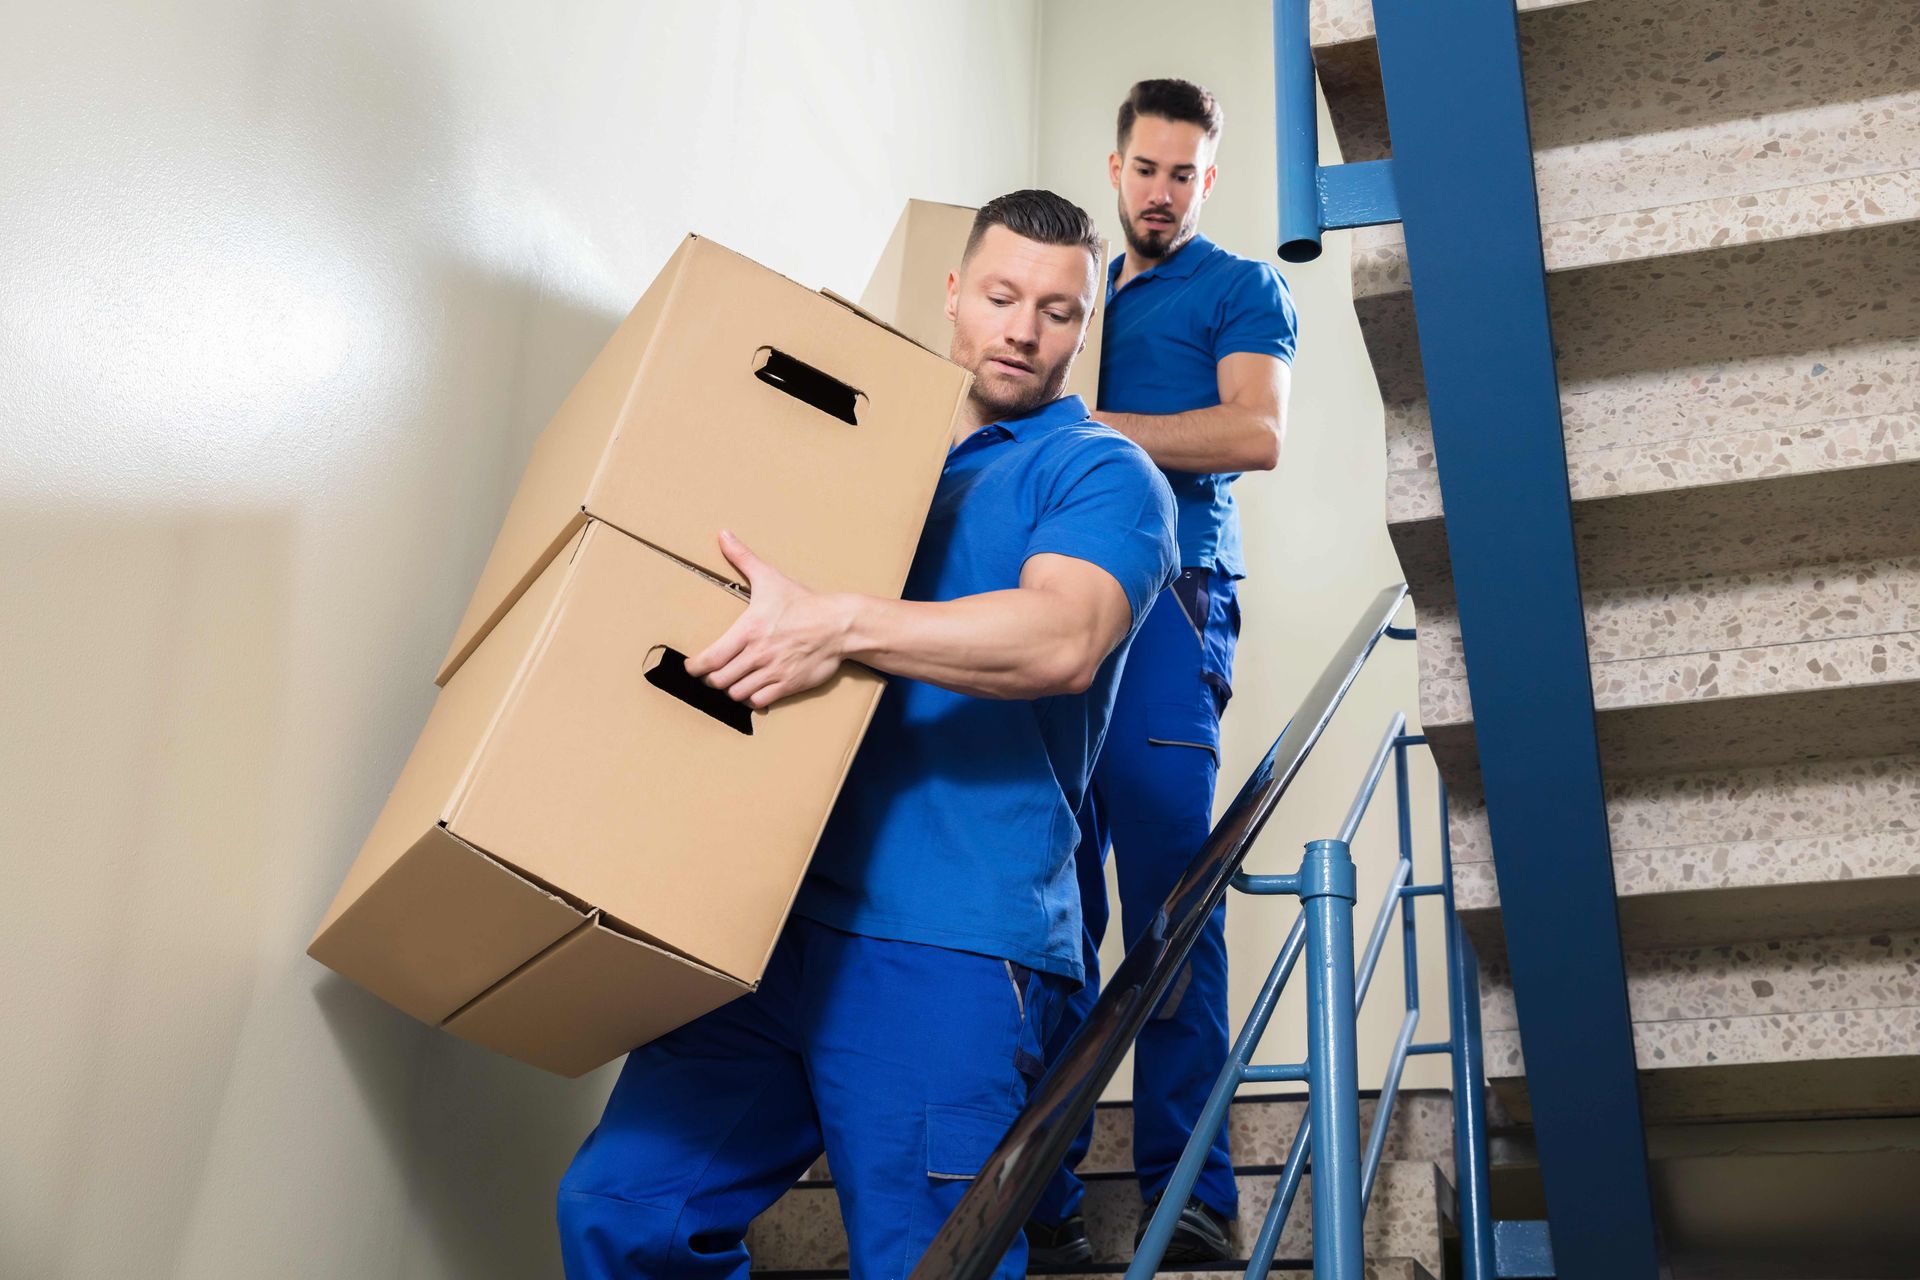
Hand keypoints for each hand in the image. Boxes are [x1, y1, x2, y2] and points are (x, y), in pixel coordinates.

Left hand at [684, 531, 854, 708]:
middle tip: (715, 673)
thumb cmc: (803, 603)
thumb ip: (742, 558)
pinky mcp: (788, 685)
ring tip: (735, 680)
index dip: (695, 667)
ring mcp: (772, 671)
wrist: (838, 625)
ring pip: (736, 693)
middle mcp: (757, 654)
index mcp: (747, 630)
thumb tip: (723, 534)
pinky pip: (759, 701)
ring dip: (732, 689)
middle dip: (713, 678)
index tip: (692, 667)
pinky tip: (755, 687)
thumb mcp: (770, 578)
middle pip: (719, 680)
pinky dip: (753, 698)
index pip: (709, 659)